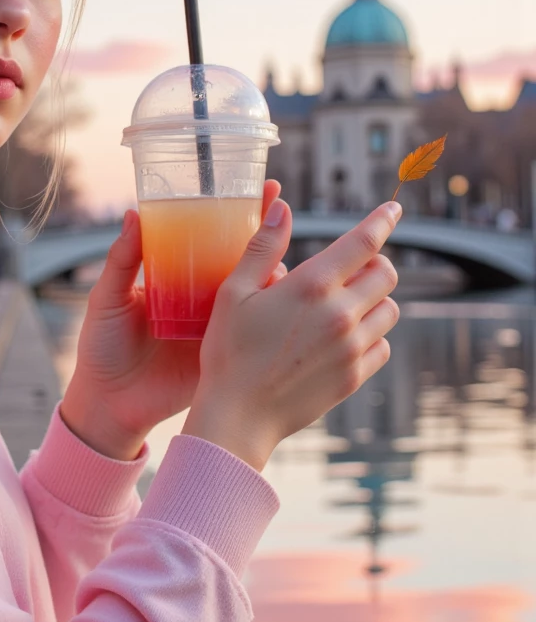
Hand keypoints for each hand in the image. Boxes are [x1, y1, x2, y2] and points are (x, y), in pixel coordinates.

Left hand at [60, 181, 285, 458]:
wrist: (108, 402)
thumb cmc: (101, 347)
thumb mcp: (108, 298)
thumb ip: (121, 260)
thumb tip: (135, 214)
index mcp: (177, 277)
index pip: (212, 236)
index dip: (237, 212)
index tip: (261, 187)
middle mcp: (203, 296)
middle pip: (242, 258)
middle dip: (268, 232)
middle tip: (281, 209)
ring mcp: (217, 324)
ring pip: (255, 291)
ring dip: (275, 271)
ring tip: (282, 255)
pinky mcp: (224, 351)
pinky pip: (252, 329)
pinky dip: (272, 314)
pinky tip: (288, 300)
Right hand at [181, 199, 401, 470]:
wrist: (238, 416)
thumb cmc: (229, 351)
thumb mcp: (234, 292)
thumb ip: (262, 247)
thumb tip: (283, 205)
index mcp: (312, 286)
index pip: (364, 242)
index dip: (382, 220)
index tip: (394, 208)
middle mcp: (341, 314)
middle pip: (386, 274)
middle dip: (374, 264)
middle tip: (353, 269)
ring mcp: (352, 348)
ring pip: (390, 311)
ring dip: (374, 301)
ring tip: (346, 307)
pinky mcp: (354, 376)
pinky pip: (383, 347)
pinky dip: (371, 337)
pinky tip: (344, 340)